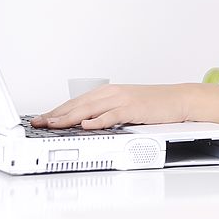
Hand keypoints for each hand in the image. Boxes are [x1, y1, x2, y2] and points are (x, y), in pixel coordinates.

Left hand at [30, 83, 191, 129]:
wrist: (179, 99)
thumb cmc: (154, 104)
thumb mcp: (125, 107)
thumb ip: (106, 113)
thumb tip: (86, 125)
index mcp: (108, 92)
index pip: (76, 102)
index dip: (57, 111)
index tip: (41, 119)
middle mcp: (111, 93)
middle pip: (78, 104)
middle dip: (56, 114)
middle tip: (38, 122)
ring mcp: (122, 99)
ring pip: (90, 109)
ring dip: (69, 117)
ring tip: (53, 124)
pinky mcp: (133, 108)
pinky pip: (112, 115)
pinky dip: (98, 120)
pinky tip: (86, 125)